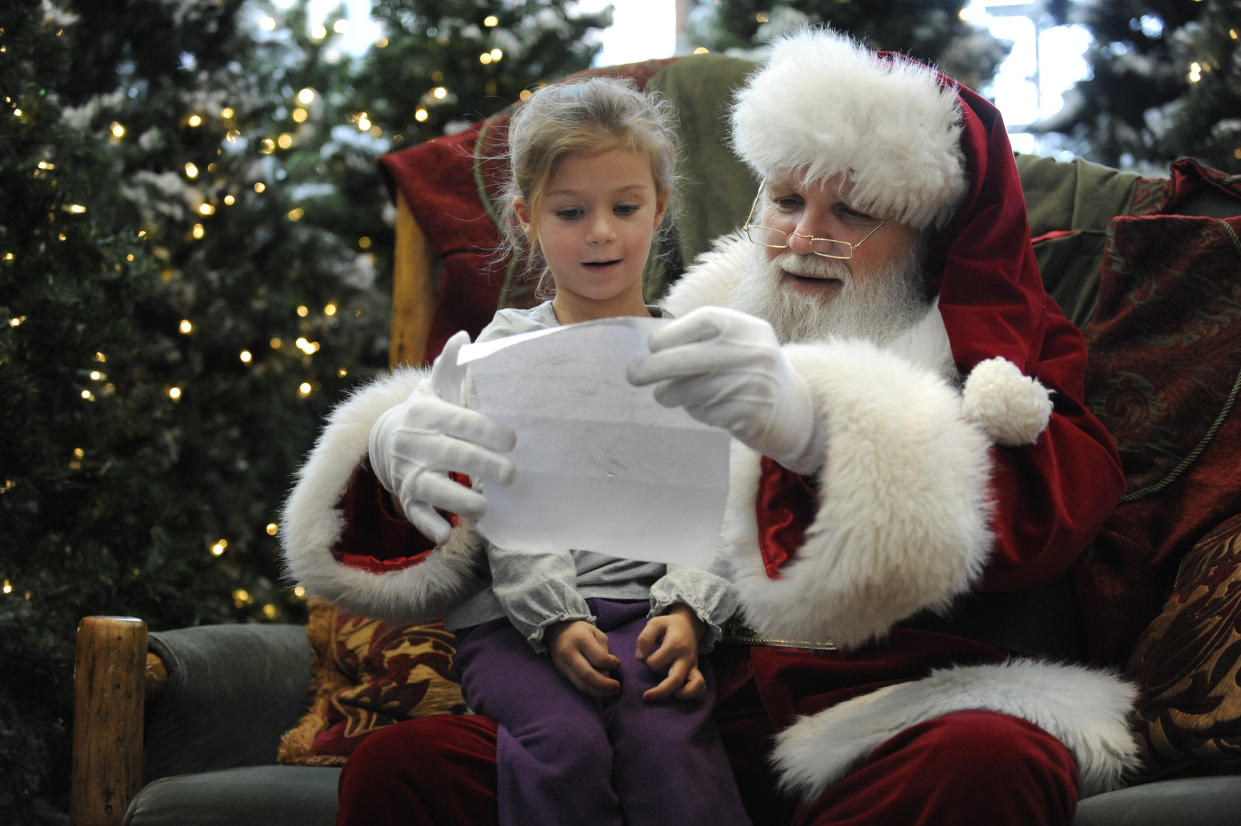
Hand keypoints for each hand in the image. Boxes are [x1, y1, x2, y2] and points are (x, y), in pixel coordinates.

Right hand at [368, 331, 516, 544]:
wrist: (382, 440)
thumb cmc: (425, 413)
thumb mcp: (434, 387)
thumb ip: (451, 365)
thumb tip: (464, 336)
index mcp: (426, 414)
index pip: (459, 421)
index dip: (486, 430)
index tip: (513, 440)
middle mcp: (416, 443)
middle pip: (452, 455)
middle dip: (484, 466)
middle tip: (512, 475)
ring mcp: (409, 472)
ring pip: (434, 488)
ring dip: (461, 501)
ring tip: (485, 507)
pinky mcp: (407, 498)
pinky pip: (417, 515)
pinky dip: (430, 527)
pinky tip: (447, 534)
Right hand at [547, 620, 621, 697]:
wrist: (557, 630)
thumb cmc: (582, 631)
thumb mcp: (596, 633)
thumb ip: (603, 650)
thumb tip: (607, 674)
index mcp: (581, 639)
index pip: (598, 657)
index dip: (611, 664)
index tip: (618, 664)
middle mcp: (569, 652)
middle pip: (588, 675)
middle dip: (605, 684)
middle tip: (617, 687)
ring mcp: (563, 663)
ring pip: (582, 684)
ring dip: (599, 691)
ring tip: (612, 692)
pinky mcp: (561, 672)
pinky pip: (577, 685)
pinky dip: (591, 690)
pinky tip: (601, 691)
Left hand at [627, 306, 824, 473]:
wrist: (793, 408)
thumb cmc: (749, 370)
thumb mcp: (737, 343)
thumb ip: (702, 339)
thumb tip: (650, 346)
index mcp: (747, 328)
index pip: (703, 322)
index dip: (672, 334)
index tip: (652, 346)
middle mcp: (753, 353)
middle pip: (690, 358)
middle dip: (653, 368)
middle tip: (632, 375)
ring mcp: (753, 384)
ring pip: (692, 390)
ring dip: (670, 394)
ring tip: (667, 395)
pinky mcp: (749, 414)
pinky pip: (705, 412)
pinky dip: (695, 411)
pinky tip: (703, 407)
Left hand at [635, 605, 706, 701]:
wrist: (689, 624)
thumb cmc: (669, 625)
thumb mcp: (655, 623)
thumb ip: (644, 638)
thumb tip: (639, 658)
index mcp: (675, 644)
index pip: (655, 663)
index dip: (645, 662)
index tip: (643, 656)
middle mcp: (686, 657)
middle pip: (676, 680)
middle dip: (660, 692)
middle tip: (645, 697)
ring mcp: (693, 665)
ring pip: (695, 686)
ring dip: (681, 695)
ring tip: (667, 695)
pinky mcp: (695, 670)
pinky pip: (700, 686)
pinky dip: (692, 694)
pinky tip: (678, 693)